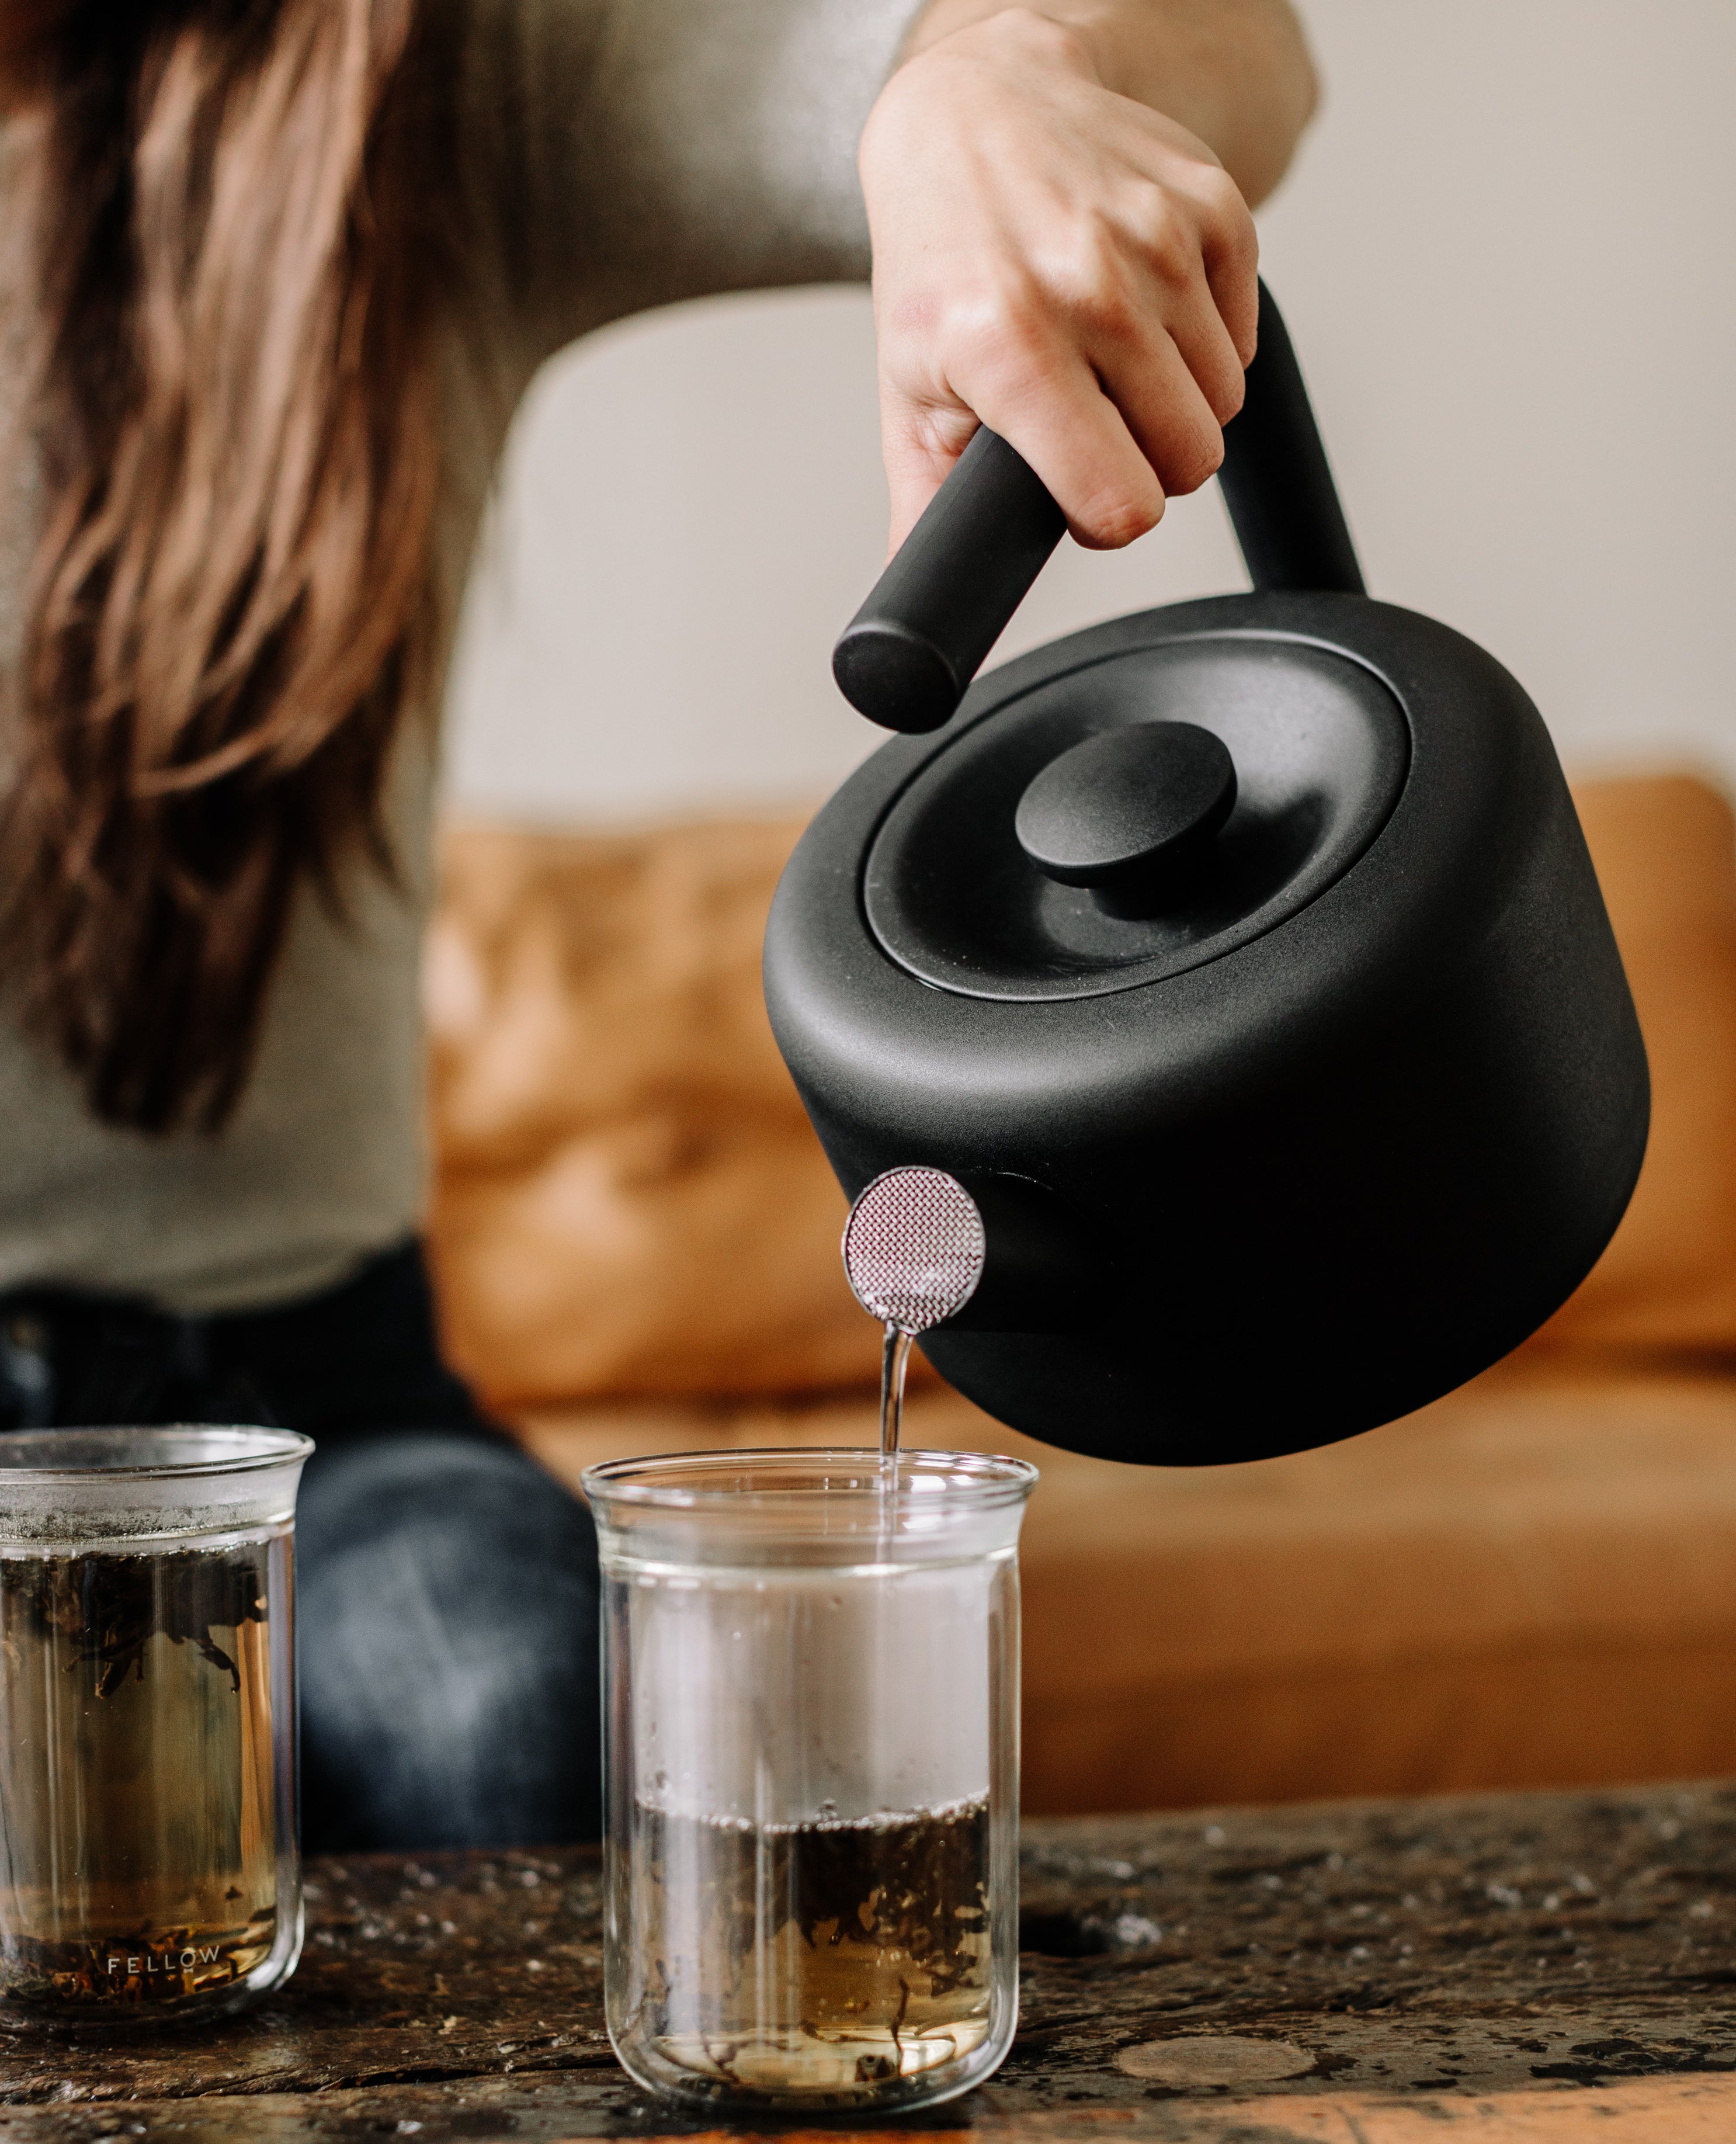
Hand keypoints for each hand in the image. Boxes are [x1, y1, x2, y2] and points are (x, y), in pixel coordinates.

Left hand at [860, 7, 1259, 554]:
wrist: (976, 111)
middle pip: (1187, 461)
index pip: (1120, 503)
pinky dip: (1205, 344)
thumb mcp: (910, 390)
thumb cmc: (943, 260)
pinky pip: (1244, 340)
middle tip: (1095, 423)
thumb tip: (926, 607)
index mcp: (1005, 345)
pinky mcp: (1212, 205)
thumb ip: (928, 509)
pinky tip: (1145, 311)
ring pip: (1223, 405)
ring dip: (1176, 403)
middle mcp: (1087, 286)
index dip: (1107, 518)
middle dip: (1148, 464)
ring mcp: (1157, 238)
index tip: (1083, 495)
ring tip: (1112, 360)